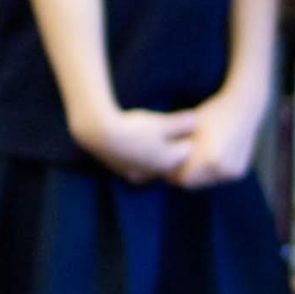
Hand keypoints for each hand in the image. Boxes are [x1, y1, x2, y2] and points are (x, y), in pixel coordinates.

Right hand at [70, 108, 198, 182]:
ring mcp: (136, 173)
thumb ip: (181, 123)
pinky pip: (136, 164)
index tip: (185, 124)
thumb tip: (196, 120)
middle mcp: (154, 171)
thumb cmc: (134, 127)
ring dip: (154, 152)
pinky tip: (133, 142)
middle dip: (171, 146)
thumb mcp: (161, 122)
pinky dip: (138, 155)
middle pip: (169, 159)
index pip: (186, 150)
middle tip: (169, 129)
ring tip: (150, 135)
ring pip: (152, 163)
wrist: (99, 134)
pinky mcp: (121, 171)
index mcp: (167, 161)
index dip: (186, 136)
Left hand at [172, 89, 266, 189]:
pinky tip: (207, 157)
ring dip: (198, 174)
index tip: (168, 164)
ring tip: (193, 157)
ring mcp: (232, 172)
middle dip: (185, 174)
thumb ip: (177, 148)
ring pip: (207, 181)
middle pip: (195, 183)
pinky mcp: (239, 172)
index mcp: (209, 159)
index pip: (183, 179)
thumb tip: (161, 166)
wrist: (243, 108)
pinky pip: (218, 178)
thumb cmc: (211, 114)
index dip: (173, 173)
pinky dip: (211, 172)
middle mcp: (223, 169)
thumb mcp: (190, 129)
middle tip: (178, 162)